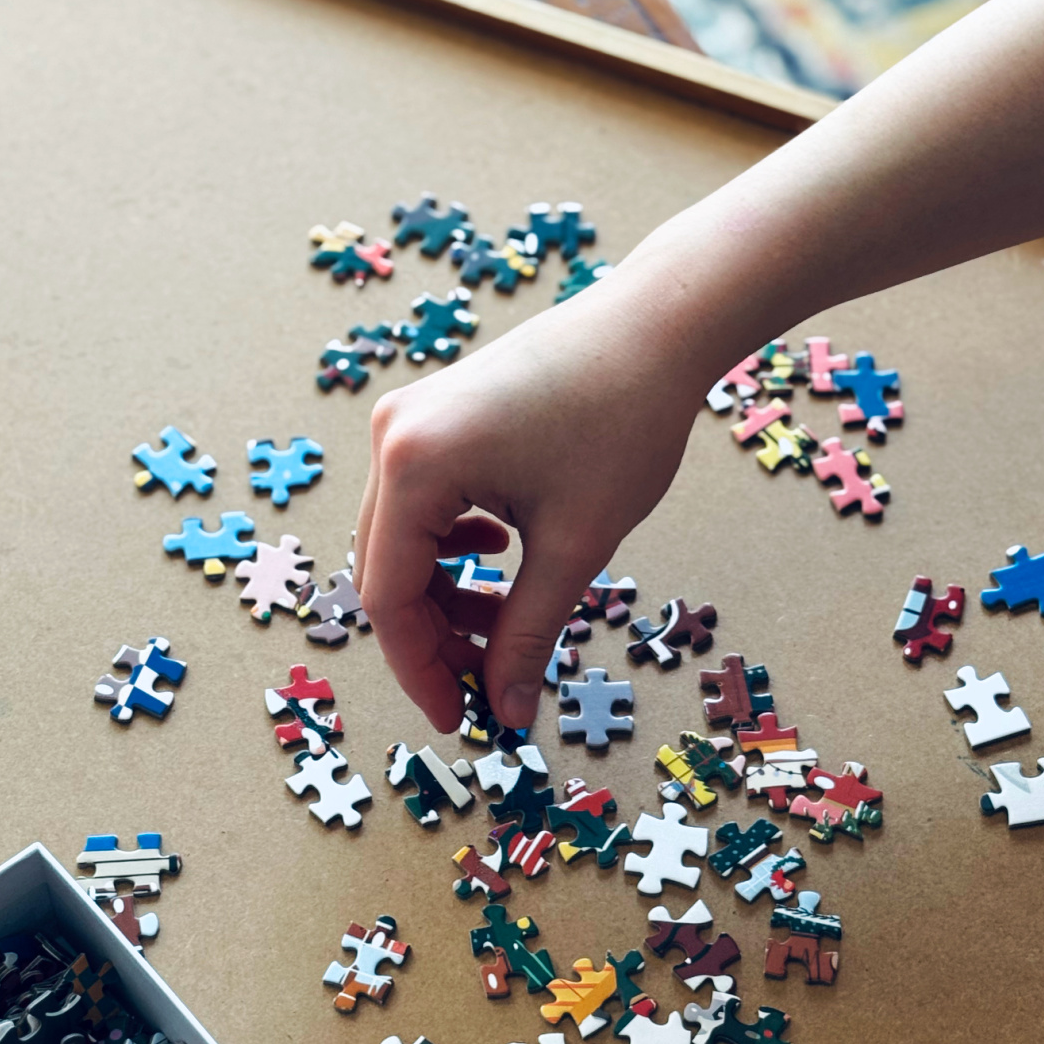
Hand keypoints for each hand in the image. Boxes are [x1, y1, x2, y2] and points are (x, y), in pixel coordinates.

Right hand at [354, 252, 722, 734]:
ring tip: (509, 617)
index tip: (461, 717)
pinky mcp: (432, 416)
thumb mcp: (576, 545)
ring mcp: (408, 420)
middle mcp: (393, 436)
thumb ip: (530, 635)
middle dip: (436, 635)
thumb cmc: (625, 420)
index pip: (389, 597)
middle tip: (489, 681)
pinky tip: (502, 553)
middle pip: (386, 570)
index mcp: (415, 464)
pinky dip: (453, 548)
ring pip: (403, 541)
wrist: (657, 325)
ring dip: (447, 593)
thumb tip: (506, 709)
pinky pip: (420, 505)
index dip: (422, 669)